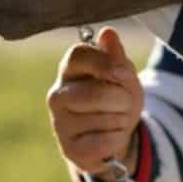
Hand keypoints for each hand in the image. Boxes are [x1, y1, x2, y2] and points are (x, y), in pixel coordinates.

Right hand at [48, 26, 143, 177]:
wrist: (112, 139)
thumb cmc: (116, 100)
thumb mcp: (123, 76)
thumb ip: (116, 56)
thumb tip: (108, 33)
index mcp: (68, 70)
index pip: (79, 54)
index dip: (106, 63)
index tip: (122, 73)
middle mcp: (57, 95)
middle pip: (97, 92)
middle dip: (123, 100)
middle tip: (125, 104)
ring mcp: (59, 123)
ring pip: (104, 118)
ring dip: (123, 120)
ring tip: (117, 121)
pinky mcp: (68, 148)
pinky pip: (104, 141)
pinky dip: (116, 139)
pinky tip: (110, 138)